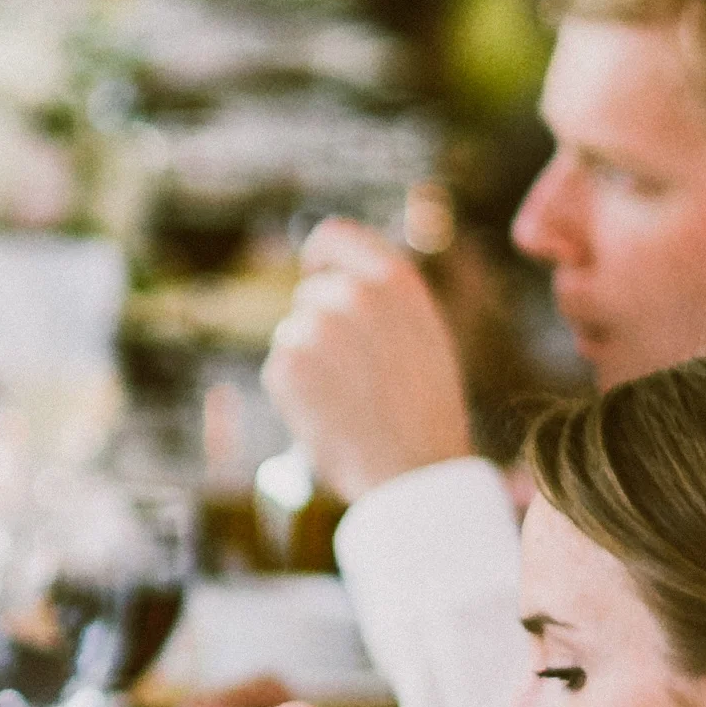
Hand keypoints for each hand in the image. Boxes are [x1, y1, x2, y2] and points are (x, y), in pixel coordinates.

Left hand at [263, 220, 472, 502]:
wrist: (414, 470)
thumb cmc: (426, 410)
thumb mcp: (423, 334)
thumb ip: (382, 300)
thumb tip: (337, 281)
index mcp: (394, 279)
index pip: (335, 235)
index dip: (320, 255)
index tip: (314, 271)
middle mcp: (353, 294)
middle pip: (312, 295)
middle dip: (321, 328)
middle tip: (353, 375)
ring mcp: (315, 328)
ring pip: (293, 334)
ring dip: (308, 362)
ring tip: (348, 400)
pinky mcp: (286, 365)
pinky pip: (279, 370)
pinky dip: (294, 393)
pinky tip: (329, 415)